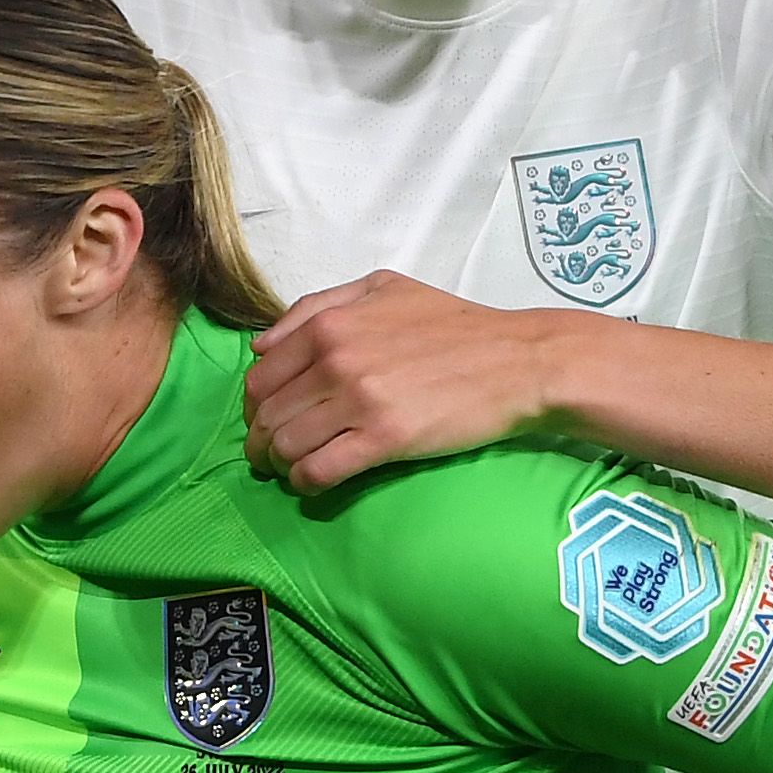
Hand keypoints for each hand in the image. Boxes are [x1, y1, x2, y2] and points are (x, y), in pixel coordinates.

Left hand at [244, 272, 567, 492]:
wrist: (516, 361)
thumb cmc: (453, 324)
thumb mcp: (383, 289)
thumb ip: (317, 305)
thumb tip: (263, 344)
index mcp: (329, 325)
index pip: (261, 376)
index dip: (256, 405)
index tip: (267, 419)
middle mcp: (335, 360)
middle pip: (267, 414)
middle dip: (261, 440)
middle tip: (271, 455)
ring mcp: (359, 401)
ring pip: (286, 445)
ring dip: (280, 464)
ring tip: (292, 470)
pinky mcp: (384, 439)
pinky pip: (319, 470)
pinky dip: (306, 483)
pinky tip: (313, 483)